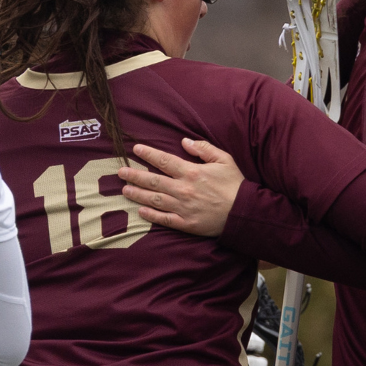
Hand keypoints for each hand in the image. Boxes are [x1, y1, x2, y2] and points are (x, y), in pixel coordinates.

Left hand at [117, 138, 246, 236]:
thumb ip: (204, 149)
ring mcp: (183, 208)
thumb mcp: (225, 160)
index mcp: (192, 172)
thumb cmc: (235, 185)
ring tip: (125, 190)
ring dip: (138, 194)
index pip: (164, 161)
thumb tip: (184, 141)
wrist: (244, 213)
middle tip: (120, 172)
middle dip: (135, 175)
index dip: (149, 154)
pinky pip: (164, 219)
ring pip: (154, 200)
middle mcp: (183, 189)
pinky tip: (140, 211)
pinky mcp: (186, 224)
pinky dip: (151, 215)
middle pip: (153, 181)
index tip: (136, 150)